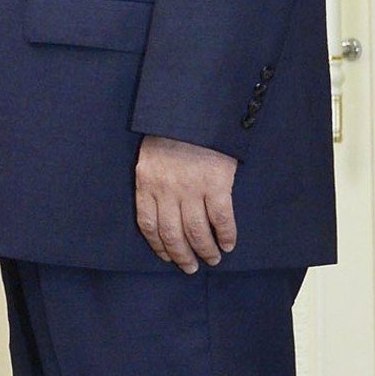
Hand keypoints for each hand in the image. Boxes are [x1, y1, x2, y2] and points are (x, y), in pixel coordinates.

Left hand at [134, 135, 237, 273]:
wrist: (194, 108)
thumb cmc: (171, 129)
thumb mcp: (151, 153)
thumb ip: (153, 180)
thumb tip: (161, 209)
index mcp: (146, 181)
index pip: (148, 224)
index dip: (159, 245)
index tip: (167, 256)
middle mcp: (166, 189)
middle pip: (172, 234)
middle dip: (182, 256)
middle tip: (191, 267)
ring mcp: (191, 188)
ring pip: (197, 232)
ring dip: (205, 251)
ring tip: (211, 259)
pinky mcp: (216, 184)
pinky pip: (221, 219)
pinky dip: (226, 235)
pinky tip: (228, 244)